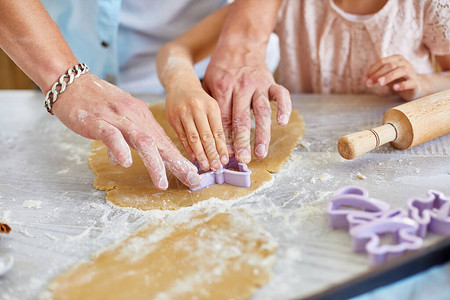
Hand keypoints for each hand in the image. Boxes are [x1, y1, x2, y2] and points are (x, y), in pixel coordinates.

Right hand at [51, 73, 200, 189]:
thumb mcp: (117, 121)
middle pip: (160, 142)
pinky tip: (126, 164)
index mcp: (142, 118)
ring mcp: (117, 118)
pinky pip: (112, 136)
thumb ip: (124, 139)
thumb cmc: (93, 103)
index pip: (164, 142)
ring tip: (162, 183)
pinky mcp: (98, 121)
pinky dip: (120, 149)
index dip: (179, 159)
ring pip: (142, 141)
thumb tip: (125, 161)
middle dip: (178, 164)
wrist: (70, 81)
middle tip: (192, 181)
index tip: (193, 175)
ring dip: (154, 163)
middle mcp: (135, 117)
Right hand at [165, 84, 227, 171]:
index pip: (218, 131)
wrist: (180, 83)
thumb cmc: (200, 98)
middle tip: (216, 167)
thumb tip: (222, 149)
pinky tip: (194, 157)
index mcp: (211, 106)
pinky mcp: (173, 118)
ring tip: (205, 166)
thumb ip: (216, 124)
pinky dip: (188, 148)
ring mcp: (183, 114)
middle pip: (206, 136)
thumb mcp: (212, 106)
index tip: (225, 160)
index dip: (221, 148)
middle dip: (211, 154)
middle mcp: (197, 109)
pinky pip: (182, 137)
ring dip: (200, 154)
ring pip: (193, 138)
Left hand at [202, 55, 291, 163]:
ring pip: (261, 111)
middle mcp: (241, 87)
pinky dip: (283, 108)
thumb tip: (209, 135)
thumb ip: (211, 106)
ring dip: (262, 133)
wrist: (240, 44)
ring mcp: (258, 84)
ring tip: (261, 152)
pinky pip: (281, 95)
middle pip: (241, 118)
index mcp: (223, 88)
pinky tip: (282, 122)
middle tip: (242, 159)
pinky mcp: (271, 81)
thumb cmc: (221, 68)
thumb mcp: (209, 83)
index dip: (225, 138)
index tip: (225, 155)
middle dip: (241, 141)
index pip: (224, 118)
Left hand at [364, 55, 422, 99]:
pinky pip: (409, 82)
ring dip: (388, 76)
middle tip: (369, 83)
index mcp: (397, 59)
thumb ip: (377, 75)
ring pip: (401, 71)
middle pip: (390, 65)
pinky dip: (401, 85)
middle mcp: (405, 63)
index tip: (364, 79)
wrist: (415, 86)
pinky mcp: (415, 83)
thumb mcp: (386, 75)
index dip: (372, 70)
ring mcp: (411, 72)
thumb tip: (365, 79)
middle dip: (377, 74)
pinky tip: (394, 88)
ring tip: (379, 83)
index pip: (382, 61)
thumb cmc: (398, 79)